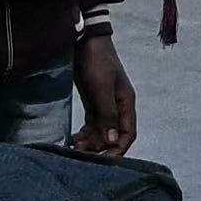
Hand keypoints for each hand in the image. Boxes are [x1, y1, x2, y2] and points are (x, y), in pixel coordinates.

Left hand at [72, 26, 141, 156]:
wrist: (84, 39)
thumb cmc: (97, 60)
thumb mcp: (102, 87)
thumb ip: (108, 113)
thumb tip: (112, 140)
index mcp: (126, 102)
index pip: (127, 133)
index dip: (118, 149)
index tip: (103, 161)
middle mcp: (117, 106)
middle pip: (112, 135)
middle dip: (99, 147)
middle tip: (82, 156)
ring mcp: (104, 104)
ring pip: (100, 131)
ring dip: (90, 142)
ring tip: (74, 148)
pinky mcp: (92, 101)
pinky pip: (91, 124)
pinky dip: (83, 134)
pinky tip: (73, 140)